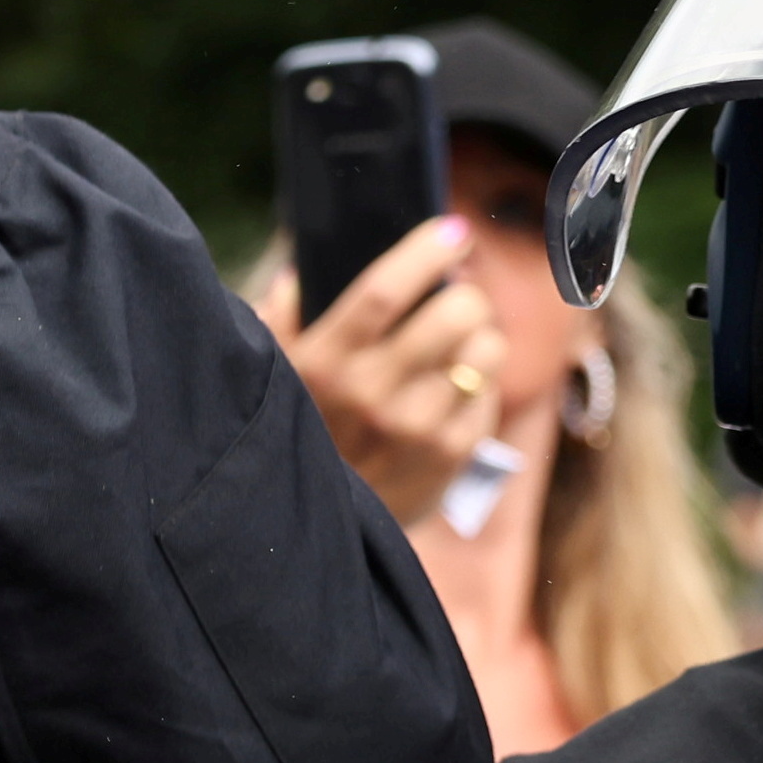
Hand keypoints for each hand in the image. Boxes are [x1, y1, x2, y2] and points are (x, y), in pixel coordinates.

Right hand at [260, 215, 503, 522]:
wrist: (314, 531)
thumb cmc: (297, 431)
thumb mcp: (273, 375)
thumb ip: (280, 319)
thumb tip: (298, 273)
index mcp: (322, 363)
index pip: (382, 291)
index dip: (425, 252)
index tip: (452, 232)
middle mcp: (371, 394)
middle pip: (455, 313)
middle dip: (465, 296)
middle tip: (455, 303)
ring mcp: (416, 428)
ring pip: (485, 350)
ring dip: (478, 341)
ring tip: (457, 352)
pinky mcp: (449, 457)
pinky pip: (489, 396)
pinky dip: (477, 388)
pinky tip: (450, 397)